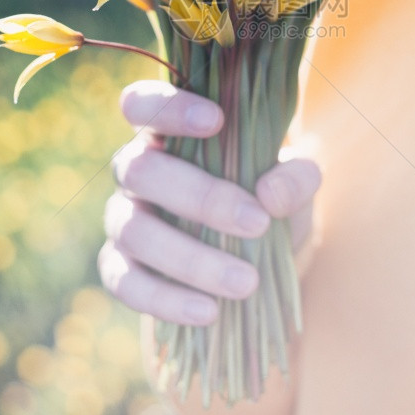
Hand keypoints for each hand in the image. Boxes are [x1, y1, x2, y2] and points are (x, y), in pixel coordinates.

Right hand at [98, 80, 320, 325]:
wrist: (258, 254)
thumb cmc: (266, 196)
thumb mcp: (294, 181)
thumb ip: (295, 176)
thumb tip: (270, 196)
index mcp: (166, 129)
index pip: (141, 102)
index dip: (168, 107)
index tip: (217, 122)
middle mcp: (134, 167)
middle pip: (141, 171)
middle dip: (201, 198)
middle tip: (258, 223)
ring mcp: (122, 217)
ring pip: (134, 231)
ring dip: (192, 259)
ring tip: (247, 282)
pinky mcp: (119, 266)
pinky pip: (126, 283)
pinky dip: (166, 300)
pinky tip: (209, 312)